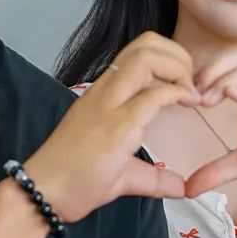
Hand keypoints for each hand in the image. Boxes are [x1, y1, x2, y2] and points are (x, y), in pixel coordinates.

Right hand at [26, 34, 197, 221]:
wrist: (44, 193)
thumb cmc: (73, 180)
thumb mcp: (122, 174)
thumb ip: (152, 176)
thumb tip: (179, 187)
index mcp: (103, 93)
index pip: (137, 52)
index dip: (168, 57)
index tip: (184, 85)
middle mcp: (104, 91)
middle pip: (145, 44)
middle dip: (178, 54)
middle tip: (192, 84)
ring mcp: (109, 105)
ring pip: (147, 58)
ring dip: (178, 68)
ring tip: (190, 93)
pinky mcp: (117, 125)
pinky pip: (153, 95)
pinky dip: (179, 93)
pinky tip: (189, 105)